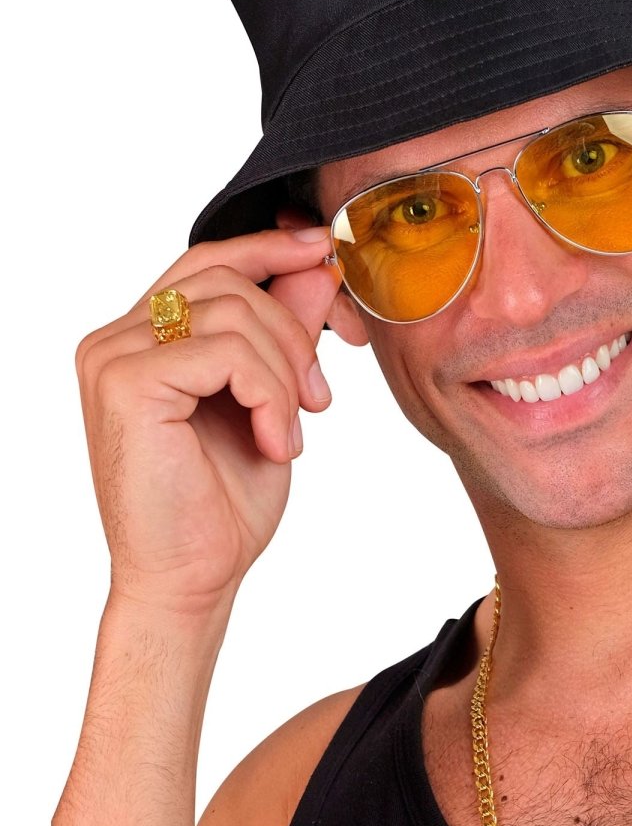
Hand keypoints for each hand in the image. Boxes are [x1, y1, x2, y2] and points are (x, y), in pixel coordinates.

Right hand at [76, 227, 341, 615]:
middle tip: (319, 396)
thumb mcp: (269, 403)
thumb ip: (283, 333)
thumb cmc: (222, 503)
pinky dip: (270, 396)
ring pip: (235, 311)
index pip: (207, 261)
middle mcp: (117, 337)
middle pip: (227, 277)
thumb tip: (319, 267)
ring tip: (290, 433)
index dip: (269, 247)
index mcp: (143, 338)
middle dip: (295, 330)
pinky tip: (274, 442)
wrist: (191, 577)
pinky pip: (228, 352)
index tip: (323, 251)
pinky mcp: (126, 382)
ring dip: (286, 373)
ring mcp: (114, 355)